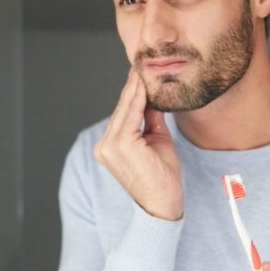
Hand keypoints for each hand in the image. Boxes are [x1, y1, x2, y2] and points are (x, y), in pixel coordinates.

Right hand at [92, 68, 181, 219]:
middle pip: (121, 110)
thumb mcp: (157, 141)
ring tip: (142, 72)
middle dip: (133, 88)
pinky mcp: (120, 146)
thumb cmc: (162, 177)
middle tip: (140, 67)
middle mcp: (105, 146)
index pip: (122, 114)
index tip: (139, 76)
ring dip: (135, 90)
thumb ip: (151, 120)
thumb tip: (153, 99)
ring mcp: (110, 146)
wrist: (164, 203)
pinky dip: (137, 100)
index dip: (132, 94)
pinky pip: (130, 116)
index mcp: (110, 146)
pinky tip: (143, 86)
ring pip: (125, 110)